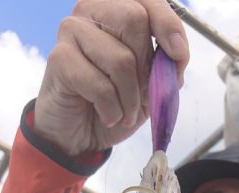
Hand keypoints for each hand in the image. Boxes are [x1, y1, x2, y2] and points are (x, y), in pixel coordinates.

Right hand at [34, 0, 188, 155]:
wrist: (80, 134)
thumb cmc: (115, 103)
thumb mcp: (150, 86)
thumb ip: (166, 67)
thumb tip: (177, 55)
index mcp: (116, 9)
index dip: (167, 23)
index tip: (178, 54)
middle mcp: (91, 10)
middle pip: (134, 19)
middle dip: (147, 67)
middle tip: (144, 97)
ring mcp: (72, 30)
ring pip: (120, 58)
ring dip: (131, 99)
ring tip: (126, 113)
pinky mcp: (59, 58)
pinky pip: (100, 86)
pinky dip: (112, 110)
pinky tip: (109, 117)